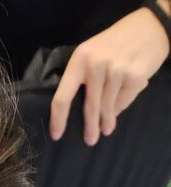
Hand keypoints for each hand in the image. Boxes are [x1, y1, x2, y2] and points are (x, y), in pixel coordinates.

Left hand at [50, 6, 170, 144]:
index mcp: (79, 59)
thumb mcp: (93, 52)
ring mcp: (116, 71)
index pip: (63, 96)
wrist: (150, 26)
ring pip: (108, 107)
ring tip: (107, 129)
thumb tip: (79, 111)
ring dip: (107, 121)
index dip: (58, 119)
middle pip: (89, 106)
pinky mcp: (135, 77)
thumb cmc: (116, 42)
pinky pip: (123, 102)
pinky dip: (121, 107)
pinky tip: (119, 109)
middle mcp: (96, 65)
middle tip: (90, 140)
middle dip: (90, 126)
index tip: (57, 135)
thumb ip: (84, 77)